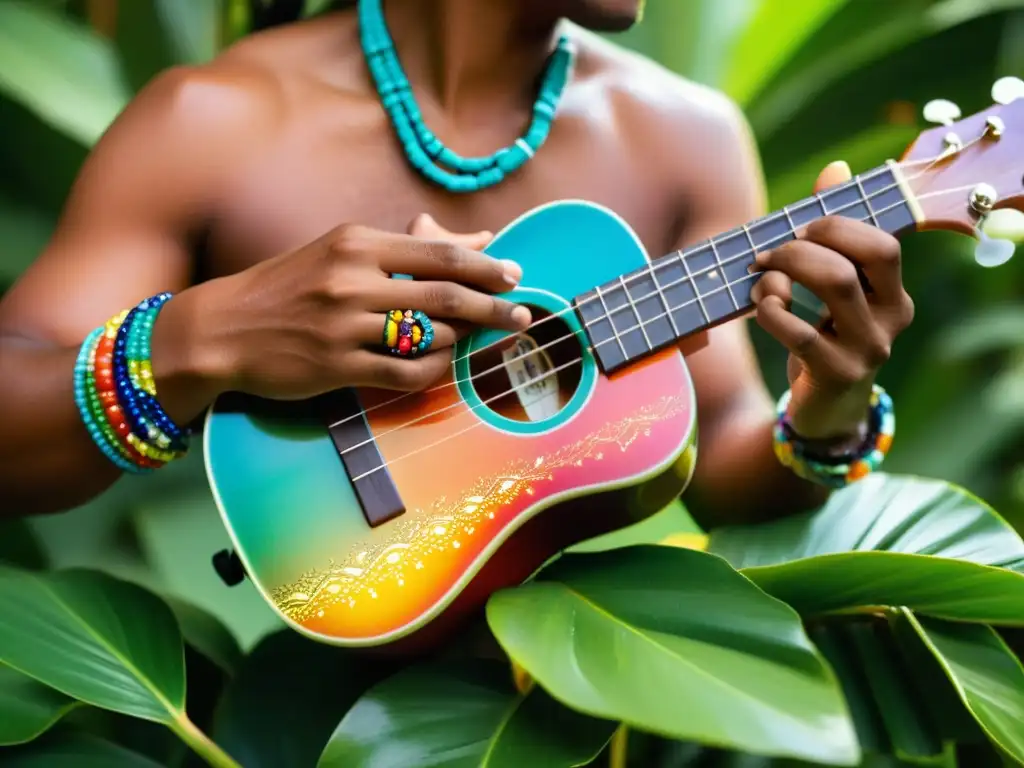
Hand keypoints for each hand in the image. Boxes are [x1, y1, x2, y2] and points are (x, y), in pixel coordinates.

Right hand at [159, 220, 528, 402]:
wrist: (222, 329)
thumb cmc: (288, 286)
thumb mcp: (342, 252)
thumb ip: (407, 247)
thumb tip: (476, 239)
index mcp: (356, 243)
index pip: (439, 253)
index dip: (486, 267)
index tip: (516, 276)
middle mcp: (353, 280)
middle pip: (446, 294)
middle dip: (494, 306)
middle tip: (523, 316)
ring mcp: (344, 326)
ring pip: (429, 336)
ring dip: (462, 341)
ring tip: (474, 340)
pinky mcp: (337, 367)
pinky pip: (405, 374)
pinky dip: (433, 372)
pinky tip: (441, 366)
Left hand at [751, 160, 914, 438]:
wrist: (826, 409)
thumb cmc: (827, 336)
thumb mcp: (834, 289)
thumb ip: (834, 233)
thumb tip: (835, 168)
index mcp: (894, 294)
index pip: (882, 244)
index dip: (837, 227)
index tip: (799, 231)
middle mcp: (891, 320)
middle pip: (856, 260)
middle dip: (802, 247)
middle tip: (768, 254)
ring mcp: (868, 350)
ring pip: (835, 286)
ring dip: (786, 272)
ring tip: (762, 280)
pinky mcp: (836, 375)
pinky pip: (801, 332)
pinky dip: (771, 311)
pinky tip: (761, 307)